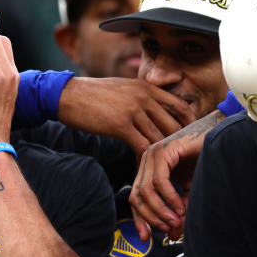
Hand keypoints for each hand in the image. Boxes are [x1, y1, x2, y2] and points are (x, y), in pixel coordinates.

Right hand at [57, 77, 196, 156]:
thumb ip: (140, 97)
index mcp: (147, 87)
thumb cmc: (92, 94)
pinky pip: (141, 146)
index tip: (188, 141)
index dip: (190, 126)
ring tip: (165, 169)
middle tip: (180, 161)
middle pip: (174, 125)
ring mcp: (133, 110)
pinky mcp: (120, 125)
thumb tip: (153, 112)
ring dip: (162, 156)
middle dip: (179, 145)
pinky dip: (144, 159)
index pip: (181, 106)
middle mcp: (144, 96)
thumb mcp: (122, 88)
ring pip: (159, 137)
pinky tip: (143, 167)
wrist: (66, 95)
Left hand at [128, 109, 224, 240]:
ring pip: (145, 191)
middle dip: (150, 218)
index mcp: (149, 169)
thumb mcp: (191, 190)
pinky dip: (169, 198)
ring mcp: (153, 154)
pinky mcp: (164, 150)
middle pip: (136, 197)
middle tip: (170, 230)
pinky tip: (181, 207)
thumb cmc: (207, 160)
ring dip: (161, 210)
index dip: (139, 219)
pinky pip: (160, 181)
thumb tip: (172, 234)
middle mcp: (146, 161)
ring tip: (177, 222)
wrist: (221, 135)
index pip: (136, 198)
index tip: (144, 238)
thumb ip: (180, 210)